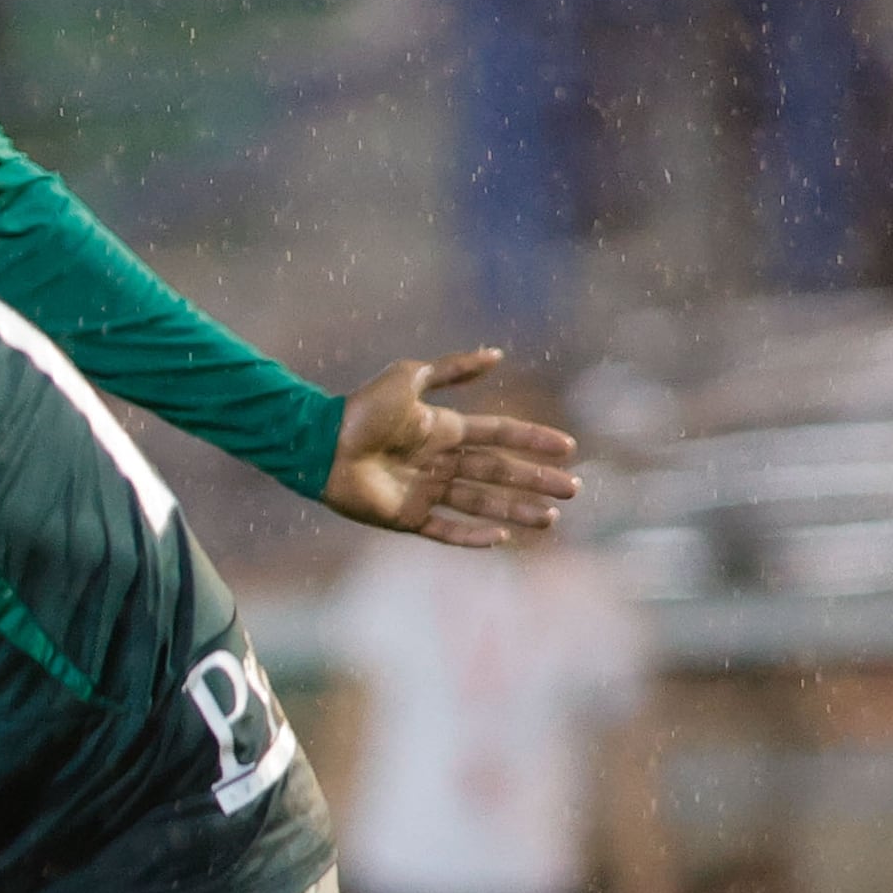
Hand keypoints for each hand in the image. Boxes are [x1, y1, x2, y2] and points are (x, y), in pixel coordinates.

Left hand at [321, 348, 579, 547]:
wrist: (320, 443)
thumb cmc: (361, 409)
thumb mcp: (410, 377)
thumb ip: (453, 368)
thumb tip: (498, 354)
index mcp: (443, 430)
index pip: (499, 434)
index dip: (533, 439)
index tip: (567, 447)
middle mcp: (439, 462)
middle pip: (498, 472)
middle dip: (535, 481)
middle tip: (571, 490)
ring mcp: (424, 491)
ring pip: (481, 503)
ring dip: (516, 510)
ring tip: (550, 518)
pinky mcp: (406, 517)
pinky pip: (445, 530)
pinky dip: (473, 536)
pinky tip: (502, 538)